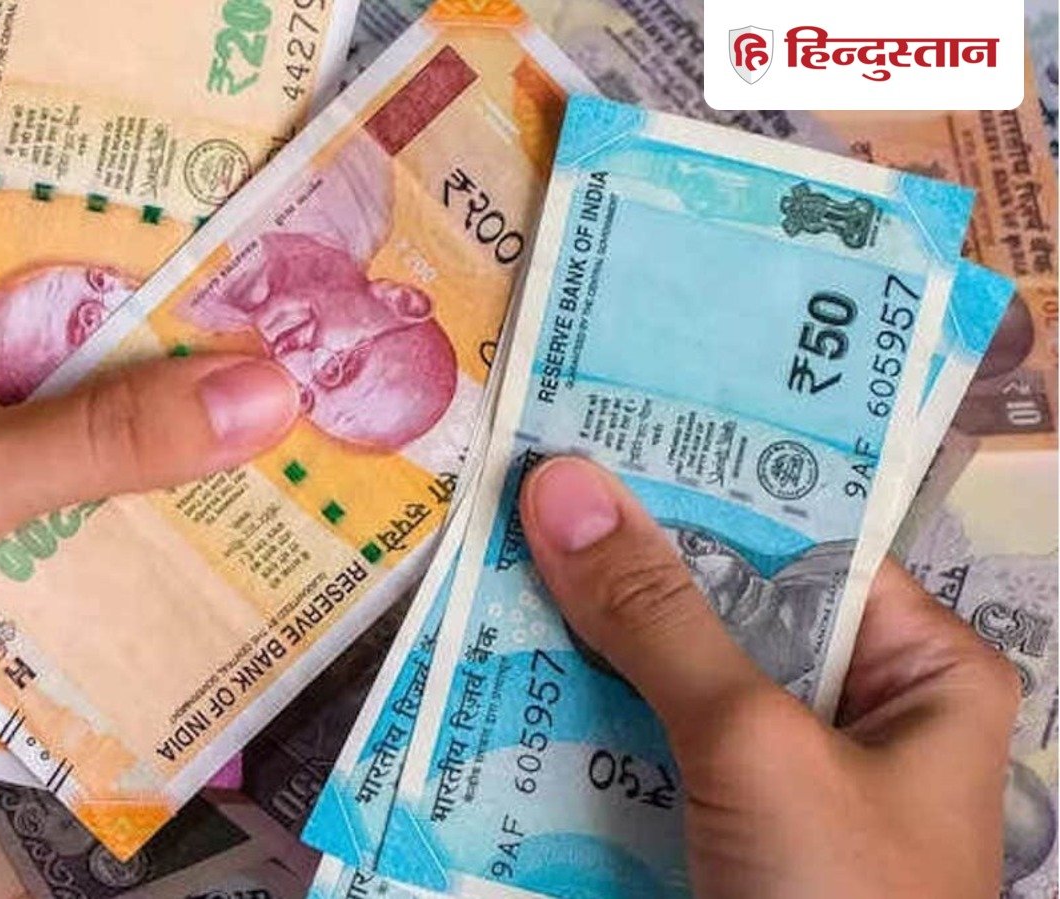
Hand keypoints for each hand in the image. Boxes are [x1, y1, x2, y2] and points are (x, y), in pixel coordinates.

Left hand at [0, 213, 299, 896]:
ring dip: (98, 421)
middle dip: (127, 339)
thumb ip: (97, 440)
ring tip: (234, 414)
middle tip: (261, 341)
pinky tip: (146, 498)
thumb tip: (268, 391)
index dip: (119, 230)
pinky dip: (54, 485)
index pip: (0, 213)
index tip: (232, 252)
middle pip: (16, 312)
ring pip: (8, 398)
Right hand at [518, 456, 1018, 898]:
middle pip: (720, 608)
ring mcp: (770, 781)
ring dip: (576, 639)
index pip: (801, 540)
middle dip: (617, 561)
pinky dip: (567, 719)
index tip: (593, 413)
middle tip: (512, 482)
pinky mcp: (704, 835)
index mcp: (919, 672)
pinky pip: (631, 751)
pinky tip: (491, 671)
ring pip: (661, 679)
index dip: (699, 477)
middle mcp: (848, 712)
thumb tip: (560, 483)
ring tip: (479, 556)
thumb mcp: (755, 745)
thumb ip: (659, 617)